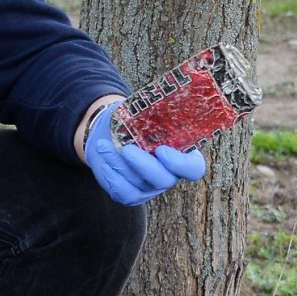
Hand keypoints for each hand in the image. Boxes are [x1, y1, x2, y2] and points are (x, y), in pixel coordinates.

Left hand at [85, 102, 207, 205]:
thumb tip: (155, 101)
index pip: (193, 168)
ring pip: (140, 185)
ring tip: (103, 146)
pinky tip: (104, 163)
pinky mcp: (133, 194)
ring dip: (119, 165)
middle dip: (144, 165)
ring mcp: (151, 187)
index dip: (181, 164)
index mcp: (181, 154)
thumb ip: (152, 112)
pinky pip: (125, 194)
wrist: (109, 133)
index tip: (161, 150)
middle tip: (125, 149)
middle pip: (164, 180)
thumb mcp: (142, 113)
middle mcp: (170, 174)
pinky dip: (113, 178)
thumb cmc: (131, 121)